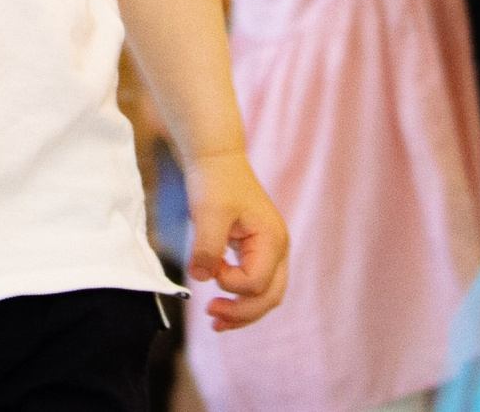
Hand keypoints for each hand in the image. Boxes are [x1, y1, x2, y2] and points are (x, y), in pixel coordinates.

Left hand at [181, 148, 288, 330]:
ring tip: (216, 321)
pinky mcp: (257, 250)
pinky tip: (220, 300)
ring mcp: (270, 250)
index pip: (256, 282)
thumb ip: (206, 247)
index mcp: (272, 240)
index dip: (230, 283)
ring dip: (243, 311)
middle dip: (242, 313)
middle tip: (212, 318)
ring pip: (265, 295)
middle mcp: (277, 249)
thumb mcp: (208, 213)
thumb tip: (201, 278)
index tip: (208, 268)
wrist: (216, 157)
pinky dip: (240, 297)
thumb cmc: (215, 181)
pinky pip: (255, 283)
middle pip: (269, 297)